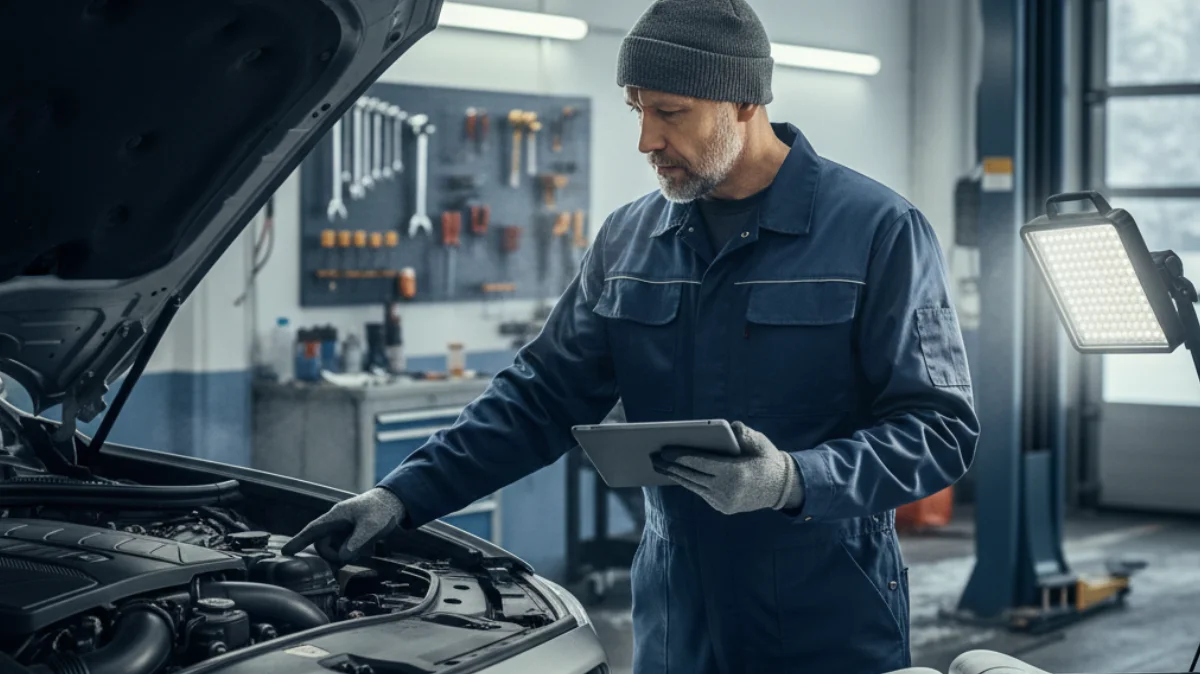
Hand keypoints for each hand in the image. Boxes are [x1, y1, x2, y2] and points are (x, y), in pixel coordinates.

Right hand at [281, 487, 405, 564]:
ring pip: (333, 549)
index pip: (312, 530)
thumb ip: (357, 541)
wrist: (394, 503)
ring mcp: (342, 530)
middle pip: (322, 545)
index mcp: (336, 516)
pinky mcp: (350, 536)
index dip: (298, 541)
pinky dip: (349, 553)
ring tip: (360, 550)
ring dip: (342, 555)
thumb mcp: (371, 525)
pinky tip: (363, 549)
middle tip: (349, 556)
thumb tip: (342, 558)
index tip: (285, 552)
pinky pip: (342, 549)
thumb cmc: (381, 510)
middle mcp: (336, 523)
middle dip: (331, 555)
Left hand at [651, 421, 802, 514]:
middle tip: (652, 457)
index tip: (664, 450)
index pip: (701, 464)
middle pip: (692, 476)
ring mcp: (724, 502)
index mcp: (736, 473)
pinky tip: (675, 473)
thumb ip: (743, 433)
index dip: (681, 457)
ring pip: (693, 486)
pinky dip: (687, 482)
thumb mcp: (760, 442)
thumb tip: (727, 427)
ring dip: (674, 476)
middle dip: (671, 466)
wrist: (782, 488)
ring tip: (658, 465)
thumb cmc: (768, 459)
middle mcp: (728, 490)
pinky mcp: (722, 507)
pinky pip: (699, 492)